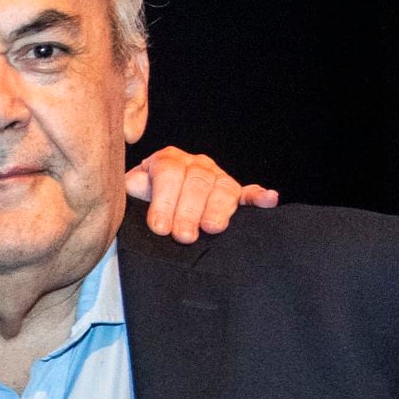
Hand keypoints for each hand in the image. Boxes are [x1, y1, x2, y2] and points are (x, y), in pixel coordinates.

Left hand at [125, 148, 277, 242]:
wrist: (151, 202)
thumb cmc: (140, 203)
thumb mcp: (128, 195)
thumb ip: (129, 192)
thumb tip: (130, 190)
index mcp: (166, 161)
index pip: (168, 172)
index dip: (164, 199)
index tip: (159, 227)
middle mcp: (194, 165)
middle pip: (197, 182)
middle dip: (189, 211)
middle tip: (183, 236)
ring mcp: (216, 178)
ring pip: (222, 187)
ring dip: (218, 208)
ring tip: (212, 228)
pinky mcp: (233, 194)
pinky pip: (248, 193)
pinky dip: (259, 197)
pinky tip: (269, 199)